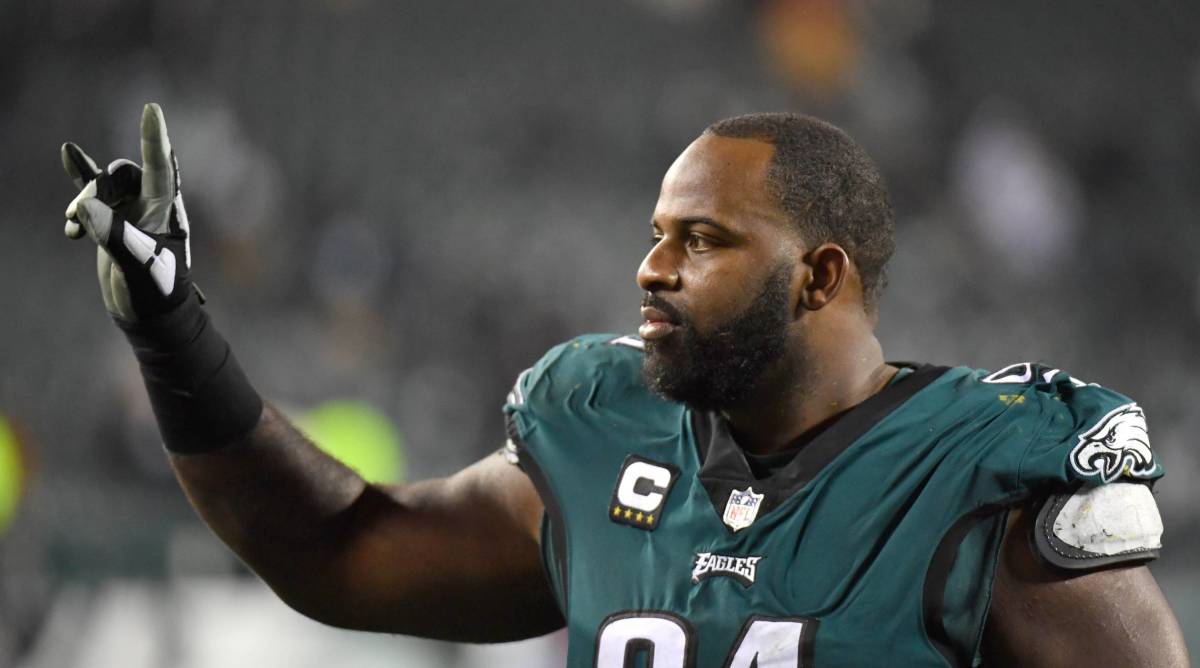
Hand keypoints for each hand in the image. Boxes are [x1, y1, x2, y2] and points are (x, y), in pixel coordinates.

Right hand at [61, 103, 194, 321]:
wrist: (150, 317)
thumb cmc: (155, 293)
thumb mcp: (135, 265)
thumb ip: (112, 235)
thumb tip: (86, 206)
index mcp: (167, 212)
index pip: (161, 167)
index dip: (155, 138)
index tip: (152, 108)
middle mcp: (152, 205)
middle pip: (121, 175)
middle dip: (94, 189)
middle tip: (74, 218)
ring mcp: (132, 211)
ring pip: (103, 186)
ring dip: (82, 199)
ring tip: (69, 227)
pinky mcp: (113, 221)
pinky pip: (96, 192)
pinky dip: (81, 176)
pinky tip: (67, 152)